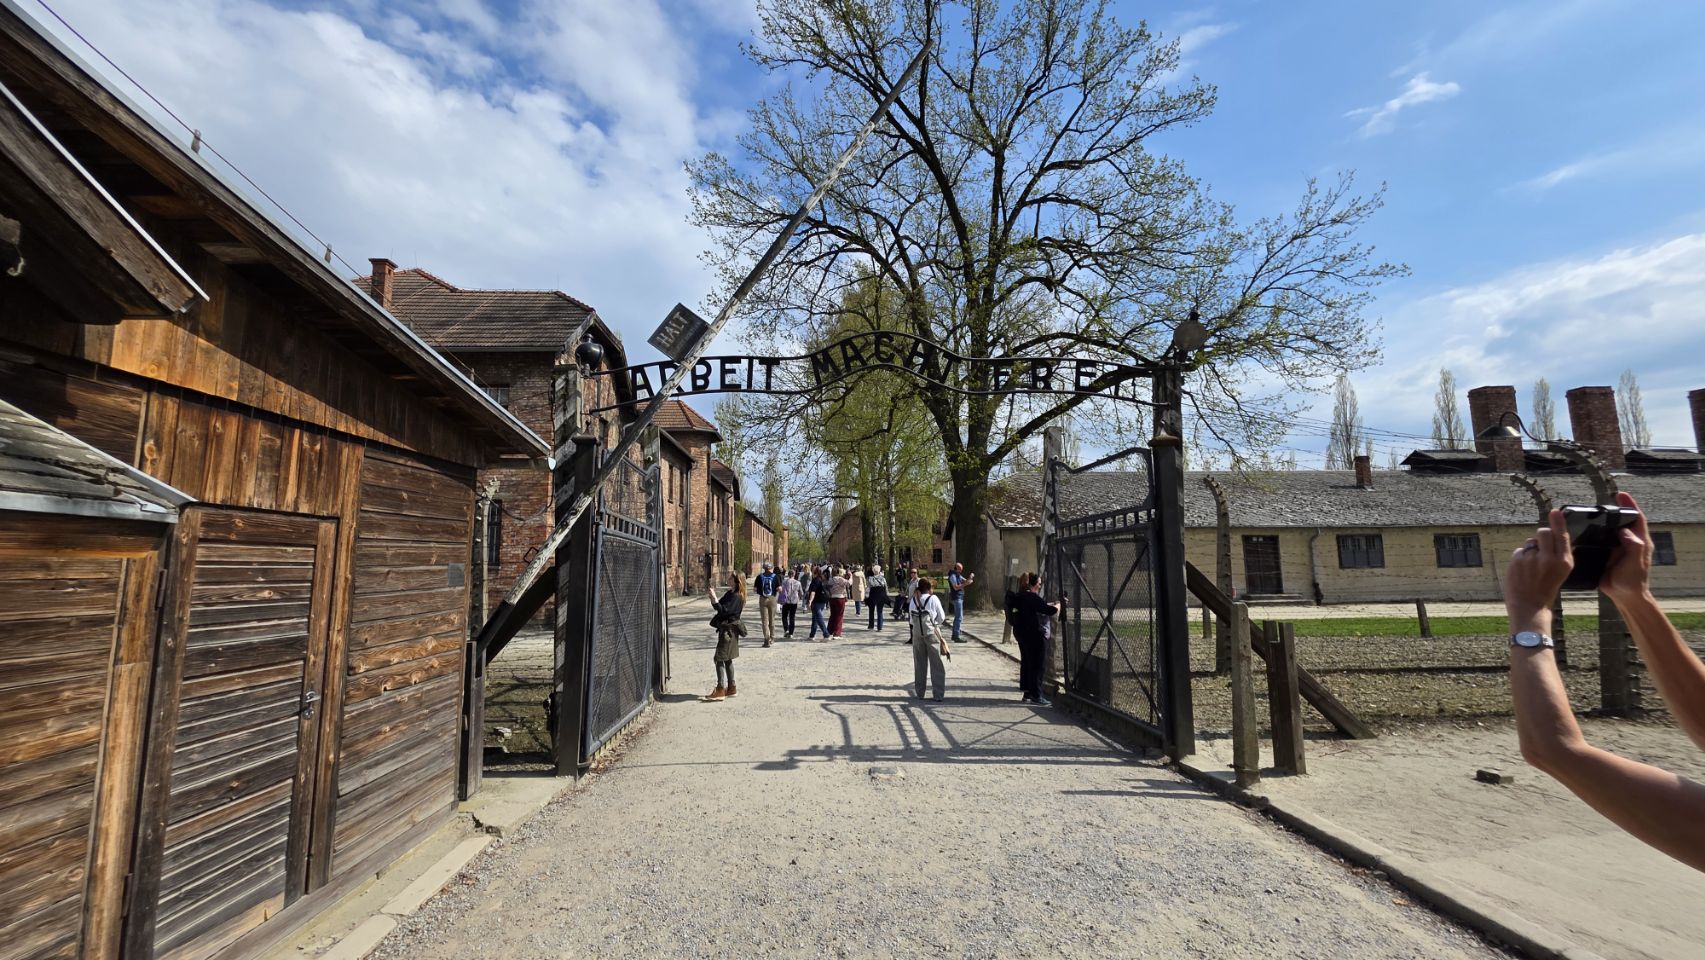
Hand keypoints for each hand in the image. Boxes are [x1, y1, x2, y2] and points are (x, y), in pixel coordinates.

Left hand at [1504, 508, 1570, 633]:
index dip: (1558, 522)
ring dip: (1531, 550)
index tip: (1555, 511)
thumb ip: (1556, 554)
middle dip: (1541, 535)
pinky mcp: (1517, 560)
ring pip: (1530, 542)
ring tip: (1532, 567)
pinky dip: (1521, 558)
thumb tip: (1549, 534)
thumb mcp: (1560, 572)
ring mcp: (1532, 559)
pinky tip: (1523, 571)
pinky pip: (1520, 551)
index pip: (1562, 536)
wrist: (1530, 606)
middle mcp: (1550, 558)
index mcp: (1565, 562)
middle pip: (1544, 532)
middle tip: (1540, 547)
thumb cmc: (1546, 589)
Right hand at [1600, 491, 1653, 603]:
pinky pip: (1599, 540)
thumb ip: (1634, 547)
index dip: (1630, 505)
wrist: (1623, 596)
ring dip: (1602, 521)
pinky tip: (1582, 530)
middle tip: (1603, 500)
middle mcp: (1628, 542)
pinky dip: (1593, 533)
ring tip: (1590, 512)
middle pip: (1623, 521)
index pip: (1637, 519)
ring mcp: (1617, 548)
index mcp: (1639, 542)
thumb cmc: (1632, 581)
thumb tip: (1625, 531)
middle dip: (1616, 509)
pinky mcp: (1606, 554)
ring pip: (1610, 530)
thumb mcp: (1635, 564)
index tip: (1620, 495)